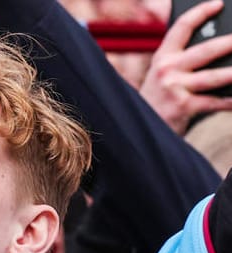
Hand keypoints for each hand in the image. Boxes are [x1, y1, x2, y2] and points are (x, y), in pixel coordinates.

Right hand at [139, 0, 231, 133]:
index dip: (201, 13)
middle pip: (206, 50)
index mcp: (162, 58)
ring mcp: (174, 88)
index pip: (182, 28)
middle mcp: (167, 70)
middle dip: (229, 42)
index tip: (218, 4)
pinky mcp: (183, 107)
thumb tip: (224, 51)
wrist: (138, 131)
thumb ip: (186, 63)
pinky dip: (231, 101)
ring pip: (213, 76)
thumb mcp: (164, 78)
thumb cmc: (159, 101)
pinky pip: (215, 102)